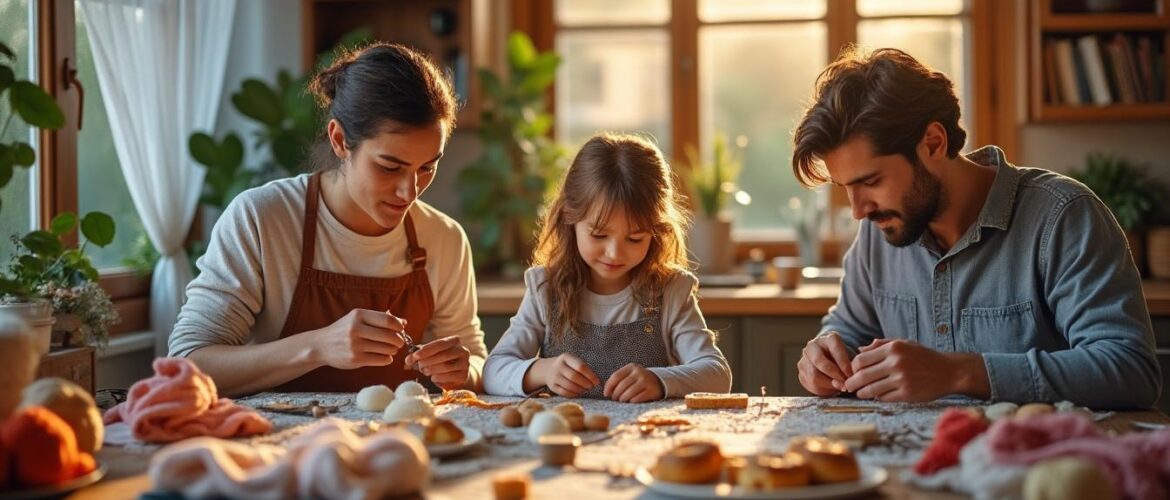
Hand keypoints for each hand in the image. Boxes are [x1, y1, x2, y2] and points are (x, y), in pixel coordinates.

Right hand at [312, 309, 405, 369]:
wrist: (321, 346)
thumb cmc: (344, 330)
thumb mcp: (358, 318)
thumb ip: (380, 319)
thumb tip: (403, 322)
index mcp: (358, 315)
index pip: (387, 320)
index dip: (398, 326)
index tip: (401, 329)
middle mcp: (356, 329)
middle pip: (389, 335)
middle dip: (399, 340)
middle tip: (399, 342)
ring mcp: (355, 345)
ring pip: (387, 349)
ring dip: (393, 350)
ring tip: (390, 348)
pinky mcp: (355, 359)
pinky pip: (381, 360)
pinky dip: (387, 358)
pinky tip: (384, 356)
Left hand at [404, 336, 470, 389]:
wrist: (457, 373)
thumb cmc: (442, 361)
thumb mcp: (431, 354)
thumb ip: (419, 355)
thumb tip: (408, 360)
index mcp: (455, 341)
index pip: (440, 343)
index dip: (427, 349)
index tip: (415, 356)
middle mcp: (463, 351)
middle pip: (443, 355)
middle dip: (428, 361)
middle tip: (419, 366)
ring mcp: (465, 364)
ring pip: (445, 367)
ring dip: (431, 370)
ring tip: (425, 371)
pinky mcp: (464, 376)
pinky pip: (448, 377)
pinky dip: (437, 377)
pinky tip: (433, 377)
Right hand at [544, 353, 599, 397]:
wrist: (547, 369)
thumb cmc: (567, 366)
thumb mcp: (573, 361)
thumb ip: (584, 369)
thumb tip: (596, 382)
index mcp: (566, 357)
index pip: (581, 366)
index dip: (591, 376)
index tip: (597, 382)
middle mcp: (558, 366)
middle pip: (574, 377)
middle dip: (586, 383)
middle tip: (591, 386)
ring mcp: (554, 376)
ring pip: (570, 386)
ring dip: (580, 389)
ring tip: (585, 389)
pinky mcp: (552, 386)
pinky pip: (565, 393)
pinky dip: (574, 394)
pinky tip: (578, 392)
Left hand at [603, 363, 663, 402]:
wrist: (659, 382)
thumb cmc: (639, 380)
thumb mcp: (630, 375)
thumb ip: (619, 380)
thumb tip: (607, 392)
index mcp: (631, 367)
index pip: (616, 376)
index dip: (609, 386)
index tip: (606, 394)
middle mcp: (639, 372)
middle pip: (621, 386)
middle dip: (616, 395)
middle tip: (615, 399)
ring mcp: (646, 381)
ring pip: (628, 393)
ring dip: (623, 399)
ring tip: (623, 400)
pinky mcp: (651, 391)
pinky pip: (637, 399)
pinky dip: (632, 401)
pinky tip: (631, 402)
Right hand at [796, 331, 854, 395]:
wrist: (831, 360)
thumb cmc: (844, 359)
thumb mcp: (851, 359)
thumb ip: (848, 369)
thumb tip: (842, 385)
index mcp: (828, 338)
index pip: (835, 348)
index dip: (844, 364)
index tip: (851, 375)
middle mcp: (813, 346)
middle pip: (819, 361)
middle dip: (834, 375)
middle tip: (845, 384)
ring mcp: (804, 359)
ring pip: (813, 376)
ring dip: (828, 385)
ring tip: (839, 387)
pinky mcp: (801, 372)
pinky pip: (810, 384)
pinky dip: (823, 390)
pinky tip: (832, 388)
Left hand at [843, 339, 969, 401]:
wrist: (949, 372)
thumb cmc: (923, 357)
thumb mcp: (904, 344)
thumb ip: (880, 345)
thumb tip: (859, 350)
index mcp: (893, 348)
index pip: (861, 359)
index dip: (853, 368)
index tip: (853, 372)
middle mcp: (896, 363)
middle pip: (862, 375)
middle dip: (851, 383)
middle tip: (848, 387)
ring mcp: (902, 379)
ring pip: (871, 389)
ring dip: (862, 393)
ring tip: (860, 393)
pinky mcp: (907, 394)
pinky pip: (884, 398)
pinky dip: (878, 398)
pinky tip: (877, 396)